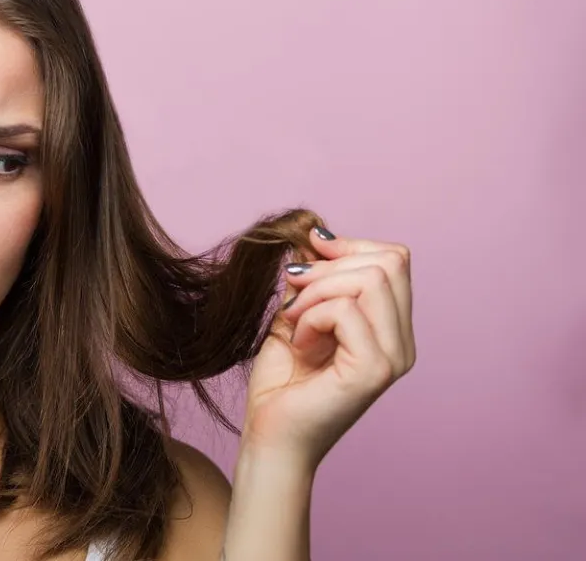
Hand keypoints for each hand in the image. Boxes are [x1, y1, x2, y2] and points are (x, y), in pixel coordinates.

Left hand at [242, 226, 415, 467]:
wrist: (270, 438)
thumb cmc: (281, 384)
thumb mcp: (296, 315)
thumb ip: (314, 279)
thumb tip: (316, 235)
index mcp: (392, 330)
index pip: (394, 259)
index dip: (348, 247)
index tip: (306, 257)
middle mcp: (403, 344)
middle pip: (388, 262)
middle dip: (329, 268)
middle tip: (292, 299)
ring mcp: (394, 358)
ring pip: (370, 280)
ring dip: (317, 292)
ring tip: (294, 323)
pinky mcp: (374, 370)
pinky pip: (346, 310)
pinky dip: (311, 317)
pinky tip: (299, 344)